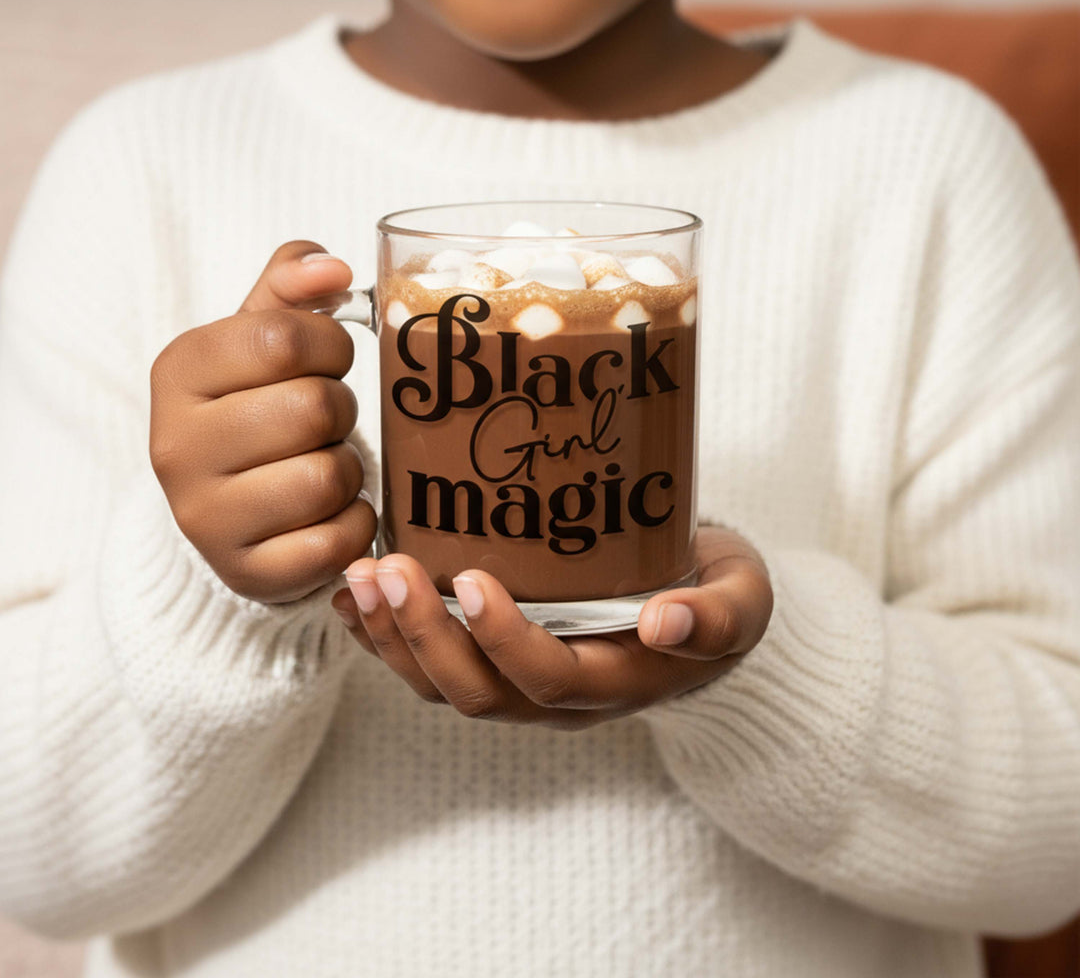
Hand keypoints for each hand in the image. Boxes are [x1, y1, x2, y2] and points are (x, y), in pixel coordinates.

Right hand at [150, 240, 376, 602]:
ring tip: (322, 463)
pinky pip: (335, 541)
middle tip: (325, 420)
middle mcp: (175, 446)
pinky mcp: (244, 572)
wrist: (230, 509)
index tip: (328, 359)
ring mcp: (203, 517)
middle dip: (340, 411)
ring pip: (328, 477)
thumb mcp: (262, 337)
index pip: (282, 338)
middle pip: (313, 408)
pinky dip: (353, 524)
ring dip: (347, 468)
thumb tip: (333, 268)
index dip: (330, 346)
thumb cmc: (258, 407)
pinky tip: (328, 514)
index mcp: (179, 371)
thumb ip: (293, 287)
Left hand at [332, 527, 772, 728]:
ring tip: (359, 580)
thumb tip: (667, 620)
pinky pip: (430, 665)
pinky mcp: (495, 658)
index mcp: (615, 681)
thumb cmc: (715, 596)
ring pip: (442, 684)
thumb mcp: (740, 601)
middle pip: (477, 691)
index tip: (473, 580)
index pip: (550, 679)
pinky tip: (353, 597)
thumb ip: (715, 617)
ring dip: (392, 638)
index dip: (505, 640)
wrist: (697, 609)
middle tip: (388, 571)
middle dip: (424, 636)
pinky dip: (384, 636)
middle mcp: (558, 696)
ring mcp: (521, 682)